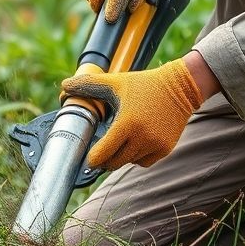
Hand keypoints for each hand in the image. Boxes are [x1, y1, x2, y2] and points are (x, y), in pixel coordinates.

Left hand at [61, 58, 201, 169]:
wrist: (181, 87)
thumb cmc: (145, 84)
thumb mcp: (116, 82)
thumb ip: (88, 86)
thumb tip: (64, 87)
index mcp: (127, 124)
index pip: (102, 155)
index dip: (92, 158)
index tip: (88, 155)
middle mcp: (142, 138)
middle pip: (113, 163)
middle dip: (106, 157)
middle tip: (102, 147)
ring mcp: (155, 146)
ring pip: (128, 162)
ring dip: (122, 155)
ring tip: (123, 137)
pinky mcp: (165, 150)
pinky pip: (144, 162)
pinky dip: (137, 155)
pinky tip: (138, 140)